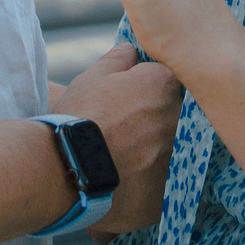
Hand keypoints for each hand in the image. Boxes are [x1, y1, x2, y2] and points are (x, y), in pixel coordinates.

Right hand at [53, 40, 183, 236]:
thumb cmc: (78, 116)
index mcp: (163, 85)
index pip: (164, 81)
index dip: (143, 90)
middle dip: (149, 121)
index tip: (125, 101)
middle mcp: (178, 119)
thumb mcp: (91, 78)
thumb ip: (117, 59)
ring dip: (147, 152)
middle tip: (119, 130)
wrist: (66, 168)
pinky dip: (142, 183)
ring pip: (165, 150)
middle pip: (169, 116)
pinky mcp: (166, 194)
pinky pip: (158, 185)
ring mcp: (174, 158)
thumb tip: (131, 50)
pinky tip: (118, 182)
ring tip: (115, 157)